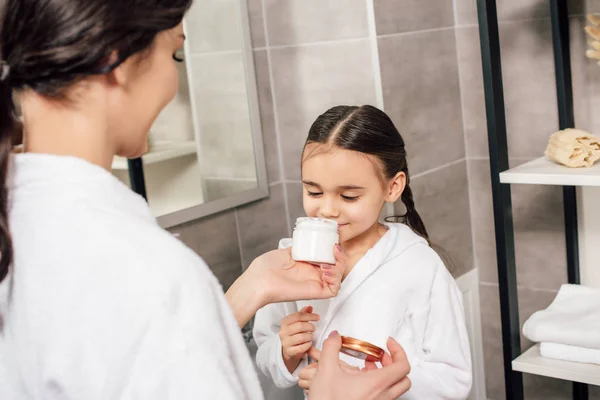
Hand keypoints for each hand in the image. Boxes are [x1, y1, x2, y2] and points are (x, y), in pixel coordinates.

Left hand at [225, 245, 344, 327]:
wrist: (258, 280)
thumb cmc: (265, 268)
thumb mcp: (286, 252)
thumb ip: (299, 248)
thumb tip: (307, 241)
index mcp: (306, 266)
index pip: (328, 259)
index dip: (334, 251)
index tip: (333, 243)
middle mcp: (312, 275)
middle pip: (336, 268)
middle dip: (340, 257)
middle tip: (335, 249)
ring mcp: (314, 284)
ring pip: (337, 278)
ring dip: (339, 266)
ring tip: (330, 260)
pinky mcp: (314, 293)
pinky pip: (333, 289)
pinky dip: (335, 279)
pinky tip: (326, 270)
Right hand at [280, 306, 318, 372]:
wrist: (288, 350)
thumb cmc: (294, 334)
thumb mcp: (297, 323)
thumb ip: (303, 314)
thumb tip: (310, 307)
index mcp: (284, 322)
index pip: (298, 316)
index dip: (309, 316)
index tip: (317, 317)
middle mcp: (283, 332)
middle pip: (300, 326)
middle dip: (310, 326)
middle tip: (314, 328)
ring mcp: (285, 342)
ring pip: (302, 337)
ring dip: (309, 336)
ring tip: (310, 336)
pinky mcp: (289, 351)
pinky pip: (302, 347)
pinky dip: (308, 345)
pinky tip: (309, 343)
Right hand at [308, 332, 411, 399]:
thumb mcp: (326, 370)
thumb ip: (331, 347)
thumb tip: (335, 337)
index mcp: (377, 384)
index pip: (403, 365)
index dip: (399, 350)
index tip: (388, 343)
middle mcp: (383, 396)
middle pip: (403, 378)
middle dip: (393, 362)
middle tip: (380, 355)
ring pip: (395, 388)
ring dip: (386, 374)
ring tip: (368, 366)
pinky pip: (385, 396)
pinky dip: (379, 385)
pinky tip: (360, 381)